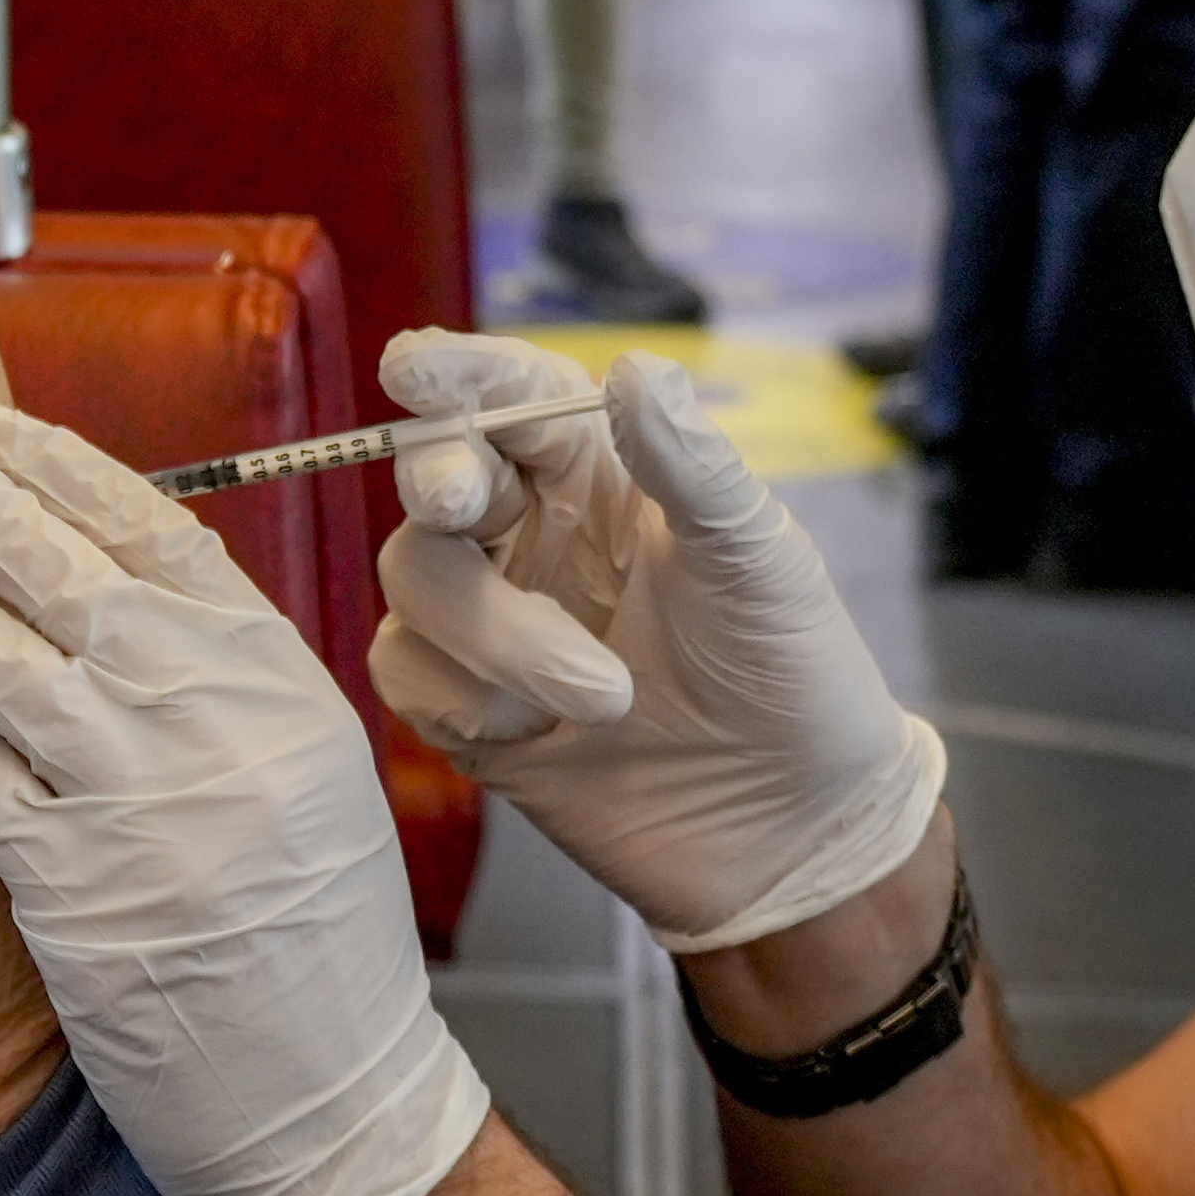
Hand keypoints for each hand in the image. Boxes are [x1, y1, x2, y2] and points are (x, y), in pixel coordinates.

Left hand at [0, 404, 489, 1195]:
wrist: (333, 1098)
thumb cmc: (319, 940)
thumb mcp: (310, 770)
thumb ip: (223, 676)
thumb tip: (111, 582)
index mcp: (278, 681)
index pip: (159, 536)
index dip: (68, 469)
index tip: (1, 423)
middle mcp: (213, 723)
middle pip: (69, 574)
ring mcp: (140, 802)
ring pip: (2, 661)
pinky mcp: (73, 889)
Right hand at [370, 334, 942, 955]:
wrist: (789, 830)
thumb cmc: (789, 673)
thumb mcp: (757, 558)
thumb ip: (691, 464)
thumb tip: (635, 366)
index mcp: (602, 473)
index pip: (513, 396)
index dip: (457, 371)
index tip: (410, 366)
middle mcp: (534, 532)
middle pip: (437, 473)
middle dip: (439, 480)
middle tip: (464, 500)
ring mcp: (493, 619)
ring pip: (415, 576)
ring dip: (497, 633)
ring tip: (606, 697)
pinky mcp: (467, 707)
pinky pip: (405, 672)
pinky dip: (465, 699)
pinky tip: (542, 735)